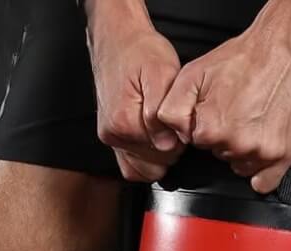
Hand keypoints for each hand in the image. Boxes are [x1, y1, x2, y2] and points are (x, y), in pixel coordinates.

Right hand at [89, 1, 184, 181]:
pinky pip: (131, 167)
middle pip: (155, 165)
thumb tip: (166, 144)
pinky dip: (145, 161)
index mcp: (125, 122)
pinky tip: (152, 143)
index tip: (179, 123)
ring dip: (158, 157)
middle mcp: (114, 135)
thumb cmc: (140, 52)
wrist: (117, 39)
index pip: (165, 153)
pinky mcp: (111, 138)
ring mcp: (110, 139)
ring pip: (143, 170)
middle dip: (170, 149)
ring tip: (162, 132)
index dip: (179, 140)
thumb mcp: (161, 74)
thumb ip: (162, 113)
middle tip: (172, 125)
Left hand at [157, 0, 290, 192]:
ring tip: (253, 117)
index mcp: (211, 129)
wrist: (287, 48)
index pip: (197, 141)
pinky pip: (263, 182)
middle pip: (219, 154)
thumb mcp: (193, 74)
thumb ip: (172, 109)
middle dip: (224, 136)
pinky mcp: (282, 156)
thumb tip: (173, 136)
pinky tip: (261, 145)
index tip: (217, 108)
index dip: (205, 124)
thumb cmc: (246, 58)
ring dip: (243, 148)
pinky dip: (261, 170)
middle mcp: (236, 145)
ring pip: (240, 164)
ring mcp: (261, 153)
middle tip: (238, 109)